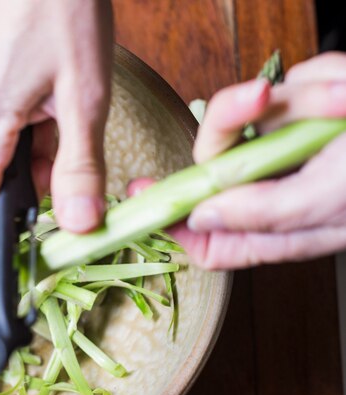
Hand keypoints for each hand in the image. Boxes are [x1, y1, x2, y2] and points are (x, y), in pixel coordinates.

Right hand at [0, 0, 112, 232]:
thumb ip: (79, 168)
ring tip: (53, 97)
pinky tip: (34, 79)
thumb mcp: (84, 98)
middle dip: (32, 169)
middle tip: (66, 129)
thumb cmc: (65, 15)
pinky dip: (12, 111)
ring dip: (24, 138)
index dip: (16, 217)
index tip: (50, 201)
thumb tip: (80, 226)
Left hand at [130, 52, 345, 269]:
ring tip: (341, 96)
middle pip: (210, 166)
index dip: (173, 223)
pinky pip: (279, 89)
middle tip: (255, 95)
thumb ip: (263, 215)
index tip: (141, 197)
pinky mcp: (299, 111)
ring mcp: (285, 148)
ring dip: (288, 99)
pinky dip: (314, 83)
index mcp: (278, 228)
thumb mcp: (329, 202)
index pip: (211, 239)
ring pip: (241, 118)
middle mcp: (273, 189)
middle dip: (227, 123)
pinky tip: (344, 92)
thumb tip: (201, 216)